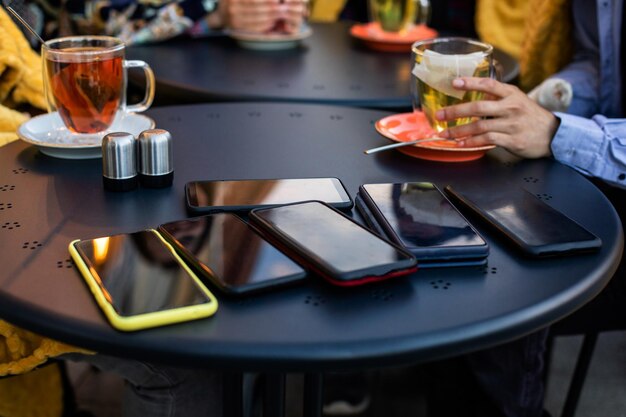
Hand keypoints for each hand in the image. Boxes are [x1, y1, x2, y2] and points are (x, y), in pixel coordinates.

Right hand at [226, 0, 307, 33]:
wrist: (221, 14)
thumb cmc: (235, 1)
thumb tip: (274, 0)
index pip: (254, 0)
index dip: (268, 0)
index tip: (278, 0)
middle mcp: (232, 8)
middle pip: (257, 8)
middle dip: (272, 8)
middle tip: (283, 7)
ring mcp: (234, 20)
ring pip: (257, 18)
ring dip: (271, 17)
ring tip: (280, 13)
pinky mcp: (237, 30)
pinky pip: (255, 28)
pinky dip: (265, 25)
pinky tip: (273, 21)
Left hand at [435, 77, 559, 158]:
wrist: (552, 134)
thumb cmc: (530, 116)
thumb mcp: (517, 100)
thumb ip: (497, 97)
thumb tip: (472, 93)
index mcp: (511, 94)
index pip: (488, 84)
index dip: (470, 83)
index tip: (454, 83)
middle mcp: (511, 107)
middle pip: (478, 108)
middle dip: (455, 112)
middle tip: (439, 115)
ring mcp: (511, 124)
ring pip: (480, 126)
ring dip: (459, 131)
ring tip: (445, 134)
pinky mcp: (512, 140)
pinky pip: (487, 140)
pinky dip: (472, 142)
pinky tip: (461, 143)